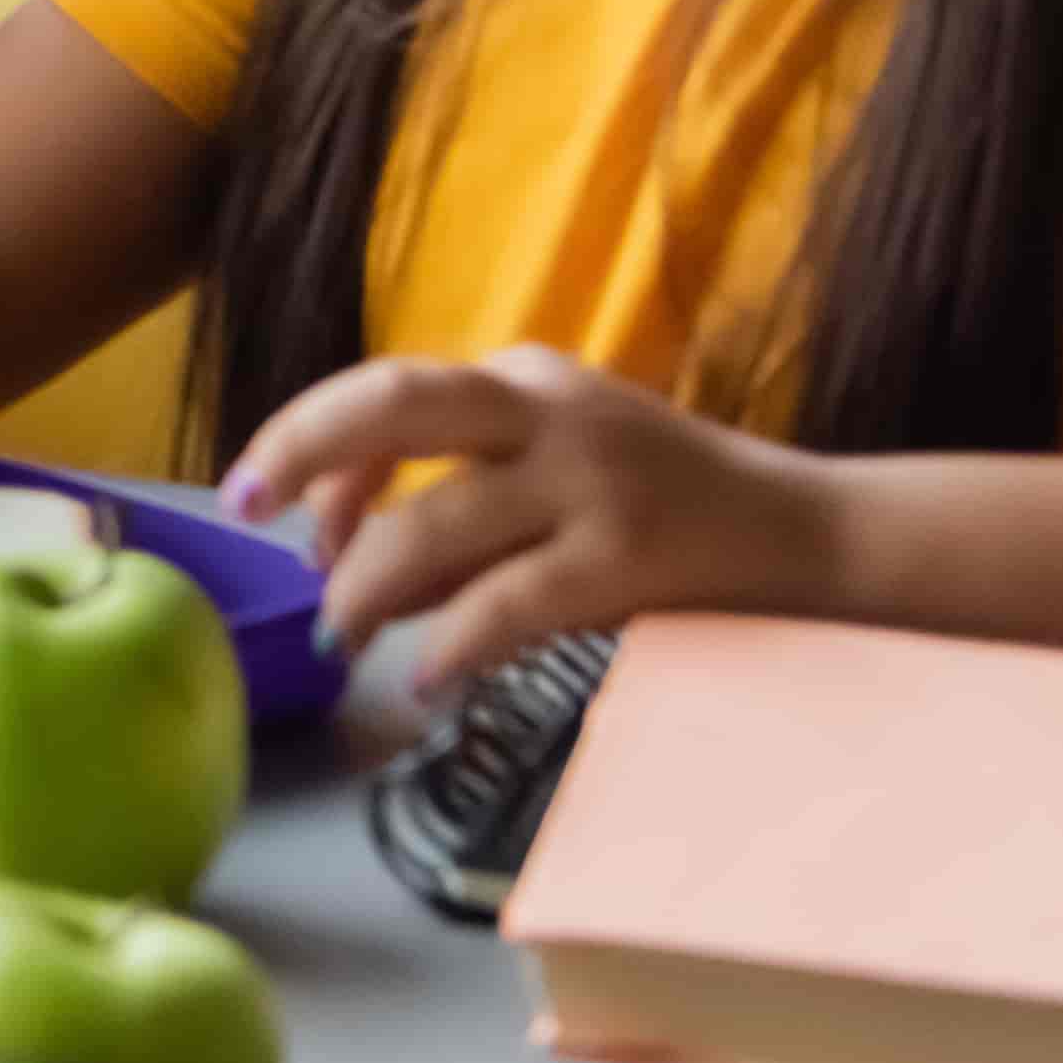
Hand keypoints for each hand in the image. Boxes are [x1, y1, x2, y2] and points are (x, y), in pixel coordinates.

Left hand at [222, 343, 853, 680]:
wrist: (819, 539)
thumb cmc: (667, 511)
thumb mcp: (557, 470)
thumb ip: (458, 494)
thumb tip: (338, 549)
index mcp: (524, 381)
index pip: (386, 395)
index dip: (312, 450)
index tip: (279, 513)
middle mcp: (549, 410)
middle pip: (391, 402)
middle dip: (298, 449)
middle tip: (243, 508)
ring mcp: (592, 480)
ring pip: (434, 522)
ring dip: (367, 589)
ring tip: (343, 639)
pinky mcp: (630, 555)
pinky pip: (507, 602)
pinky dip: (449, 644)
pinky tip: (426, 681)